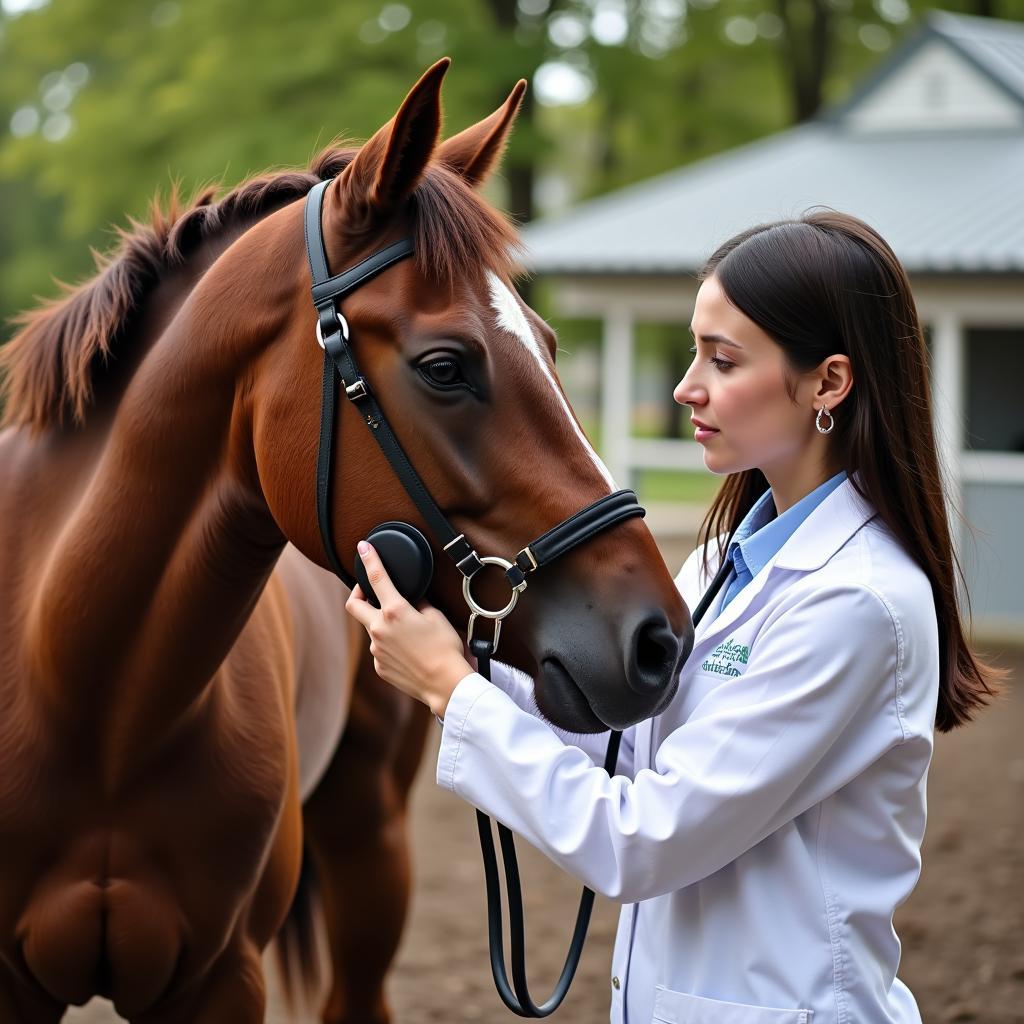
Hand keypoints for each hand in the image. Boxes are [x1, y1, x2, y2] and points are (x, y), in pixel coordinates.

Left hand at [345, 541, 472, 718]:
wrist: (445, 684)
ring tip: (408, 633)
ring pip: (372, 629)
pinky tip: (408, 652)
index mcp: (394, 611)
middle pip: (354, 605)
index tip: (363, 548)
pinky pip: (380, 649)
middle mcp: (379, 629)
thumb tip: (410, 600)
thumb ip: (418, 604)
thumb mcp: (436, 616)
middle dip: (357, 594)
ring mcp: (376, 649)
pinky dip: (390, 645)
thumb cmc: (445, 649)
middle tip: (368, 591)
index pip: (377, 578)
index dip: (369, 559)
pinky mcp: (379, 666)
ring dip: (383, 625)